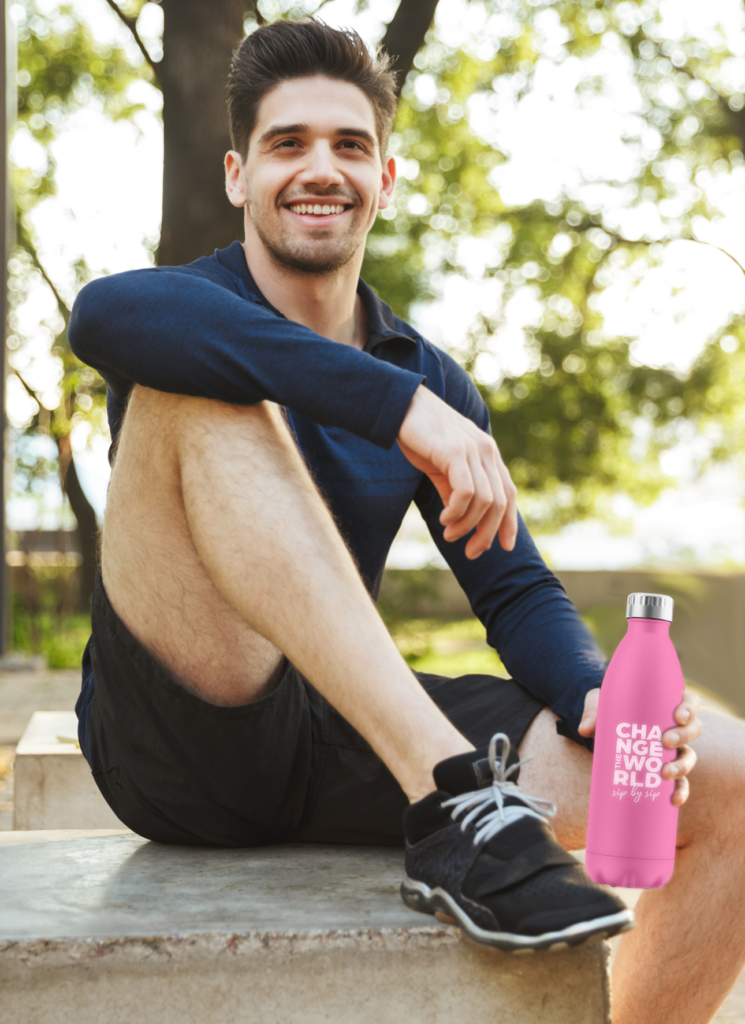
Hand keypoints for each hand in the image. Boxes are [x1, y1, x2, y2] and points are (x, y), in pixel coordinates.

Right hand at [397, 384, 517, 558]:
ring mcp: (473, 450)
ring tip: (448, 535)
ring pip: (484, 501)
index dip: (509, 523)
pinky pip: (465, 492)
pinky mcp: (454, 452)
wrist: (400, 405)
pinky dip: (457, 512)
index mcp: (488, 454)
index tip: (504, 547)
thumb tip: (461, 518)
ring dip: (466, 526)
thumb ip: (455, 489)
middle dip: (487, 534)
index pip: (509, 493)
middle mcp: (487, 451)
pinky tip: (444, 519)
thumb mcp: (443, 466)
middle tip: (471, 553)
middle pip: (500, 503)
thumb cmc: (420, 435)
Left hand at [578, 688, 702, 804]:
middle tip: (665, 741)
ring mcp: (673, 750)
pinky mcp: (665, 769)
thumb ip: (593, 713)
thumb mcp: (600, 706)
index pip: (689, 701)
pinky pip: (680, 781)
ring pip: (688, 757)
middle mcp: (675, 726)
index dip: (689, 708)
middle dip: (683, 736)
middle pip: (693, 729)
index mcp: (666, 704)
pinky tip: (674, 800)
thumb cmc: (608, 710)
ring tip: (665, 774)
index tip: (678, 716)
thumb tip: (584, 729)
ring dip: (682, 766)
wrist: (604, 729)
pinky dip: (680, 791)